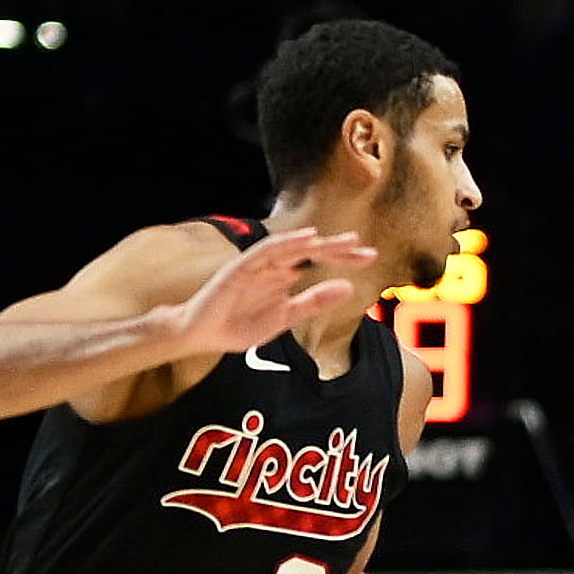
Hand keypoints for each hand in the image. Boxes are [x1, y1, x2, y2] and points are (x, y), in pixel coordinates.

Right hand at [162, 227, 376, 356]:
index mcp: (284, 277)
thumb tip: (349, 288)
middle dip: (336, 248)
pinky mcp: (240, 267)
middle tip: (364, 246)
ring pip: (291, 247)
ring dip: (316, 242)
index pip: (318, 262)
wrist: (204, 334)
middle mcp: (273, 266)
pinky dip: (286, 244)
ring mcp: (256, 265)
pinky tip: (306, 239)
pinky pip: (265, 251)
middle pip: (309, 251)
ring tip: (342, 241)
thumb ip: (314, 302)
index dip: (343, 259)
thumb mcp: (286, 317)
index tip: (370, 258)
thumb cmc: (240, 325)